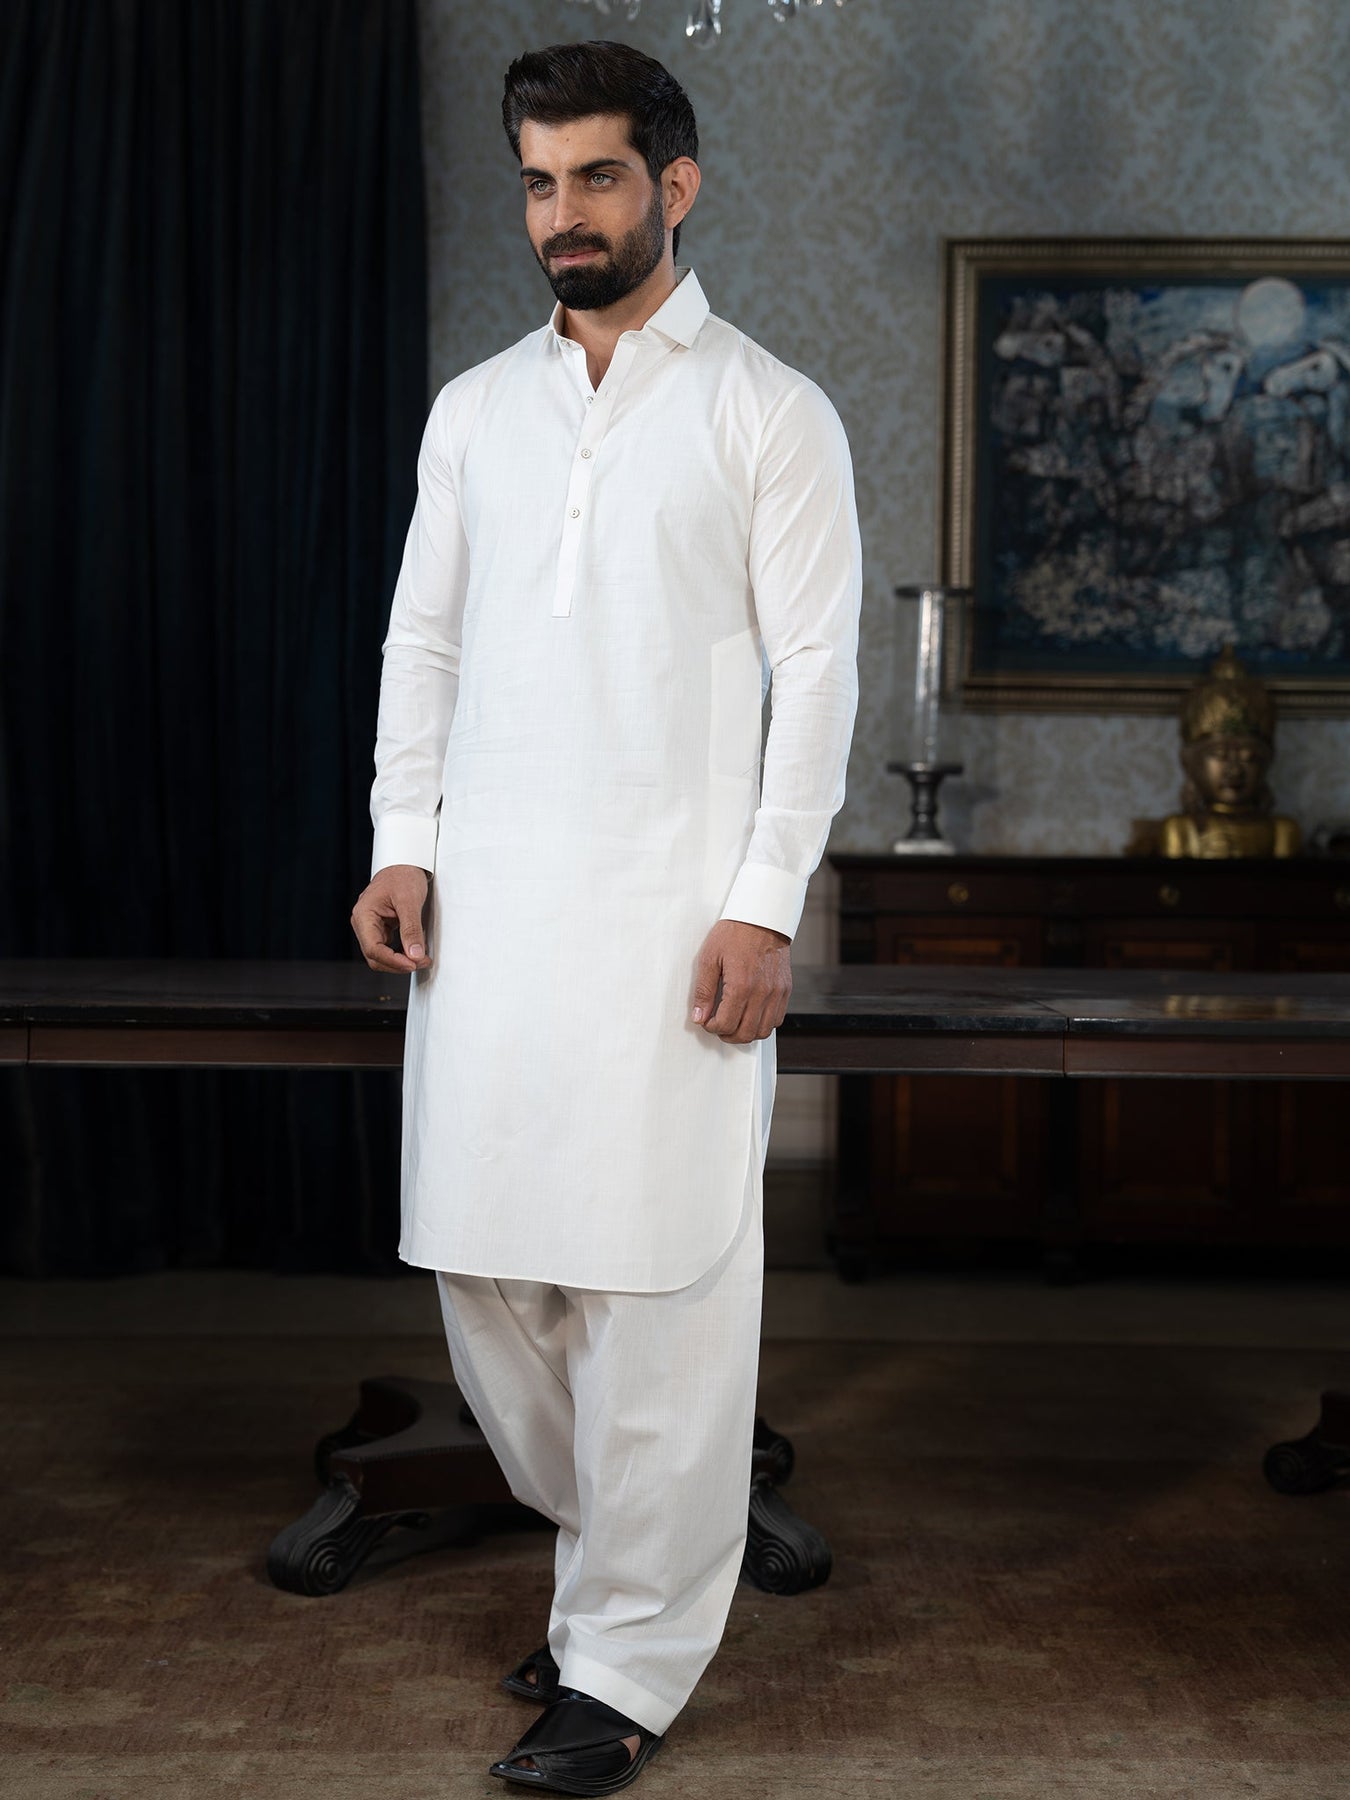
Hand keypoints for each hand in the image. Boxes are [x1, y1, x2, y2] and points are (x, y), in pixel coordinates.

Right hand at [351, 865, 431, 973]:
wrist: (404, 863)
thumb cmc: (403, 876)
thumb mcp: (409, 901)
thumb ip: (411, 929)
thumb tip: (415, 955)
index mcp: (363, 915)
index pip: (373, 949)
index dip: (393, 961)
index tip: (413, 964)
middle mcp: (363, 923)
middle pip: (375, 957)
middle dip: (398, 964)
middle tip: (422, 962)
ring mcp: (370, 927)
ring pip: (380, 956)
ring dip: (400, 961)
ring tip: (422, 959)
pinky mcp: (380, 929)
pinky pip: (387, 949)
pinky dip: (401, 954)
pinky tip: (416, 953)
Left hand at [691, 919, 790, 1043]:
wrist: (762, 917)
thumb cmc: (734, 933)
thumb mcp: (709, 958)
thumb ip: (703, 990)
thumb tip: (699, 1017)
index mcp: (741, 985)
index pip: (726, 1024)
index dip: (712, 1027)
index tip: (706, 1020)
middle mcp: (762, 993)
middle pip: (745, 1034)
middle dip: (728, 1035)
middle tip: (718, 1026)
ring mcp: (777, 992)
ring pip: (763, 1031)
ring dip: (746, 1033)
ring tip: (734, 1022)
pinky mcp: (785, 989)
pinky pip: (777, 1019)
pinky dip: (763, 1023)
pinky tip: (751, 1013)